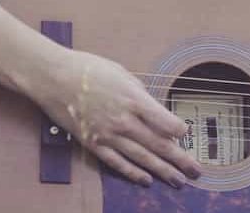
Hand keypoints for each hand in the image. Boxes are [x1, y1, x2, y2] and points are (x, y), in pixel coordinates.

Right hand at [29, 49, 202, 187]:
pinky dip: (133, 173)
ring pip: (142, 158)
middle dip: (180, 159)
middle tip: (196, 171)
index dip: (179, 130)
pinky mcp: (94, 144)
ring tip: (178, 181)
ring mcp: (109, 135)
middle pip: (159, 145)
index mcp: (134, 99)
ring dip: (162, 171)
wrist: (53, 78)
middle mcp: (124, 120)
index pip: (165, 121)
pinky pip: (117, 163)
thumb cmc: (88, 69)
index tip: (187, 134)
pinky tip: (146, 180)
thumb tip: (152, 106)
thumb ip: (139, 92)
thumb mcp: (121, 73)